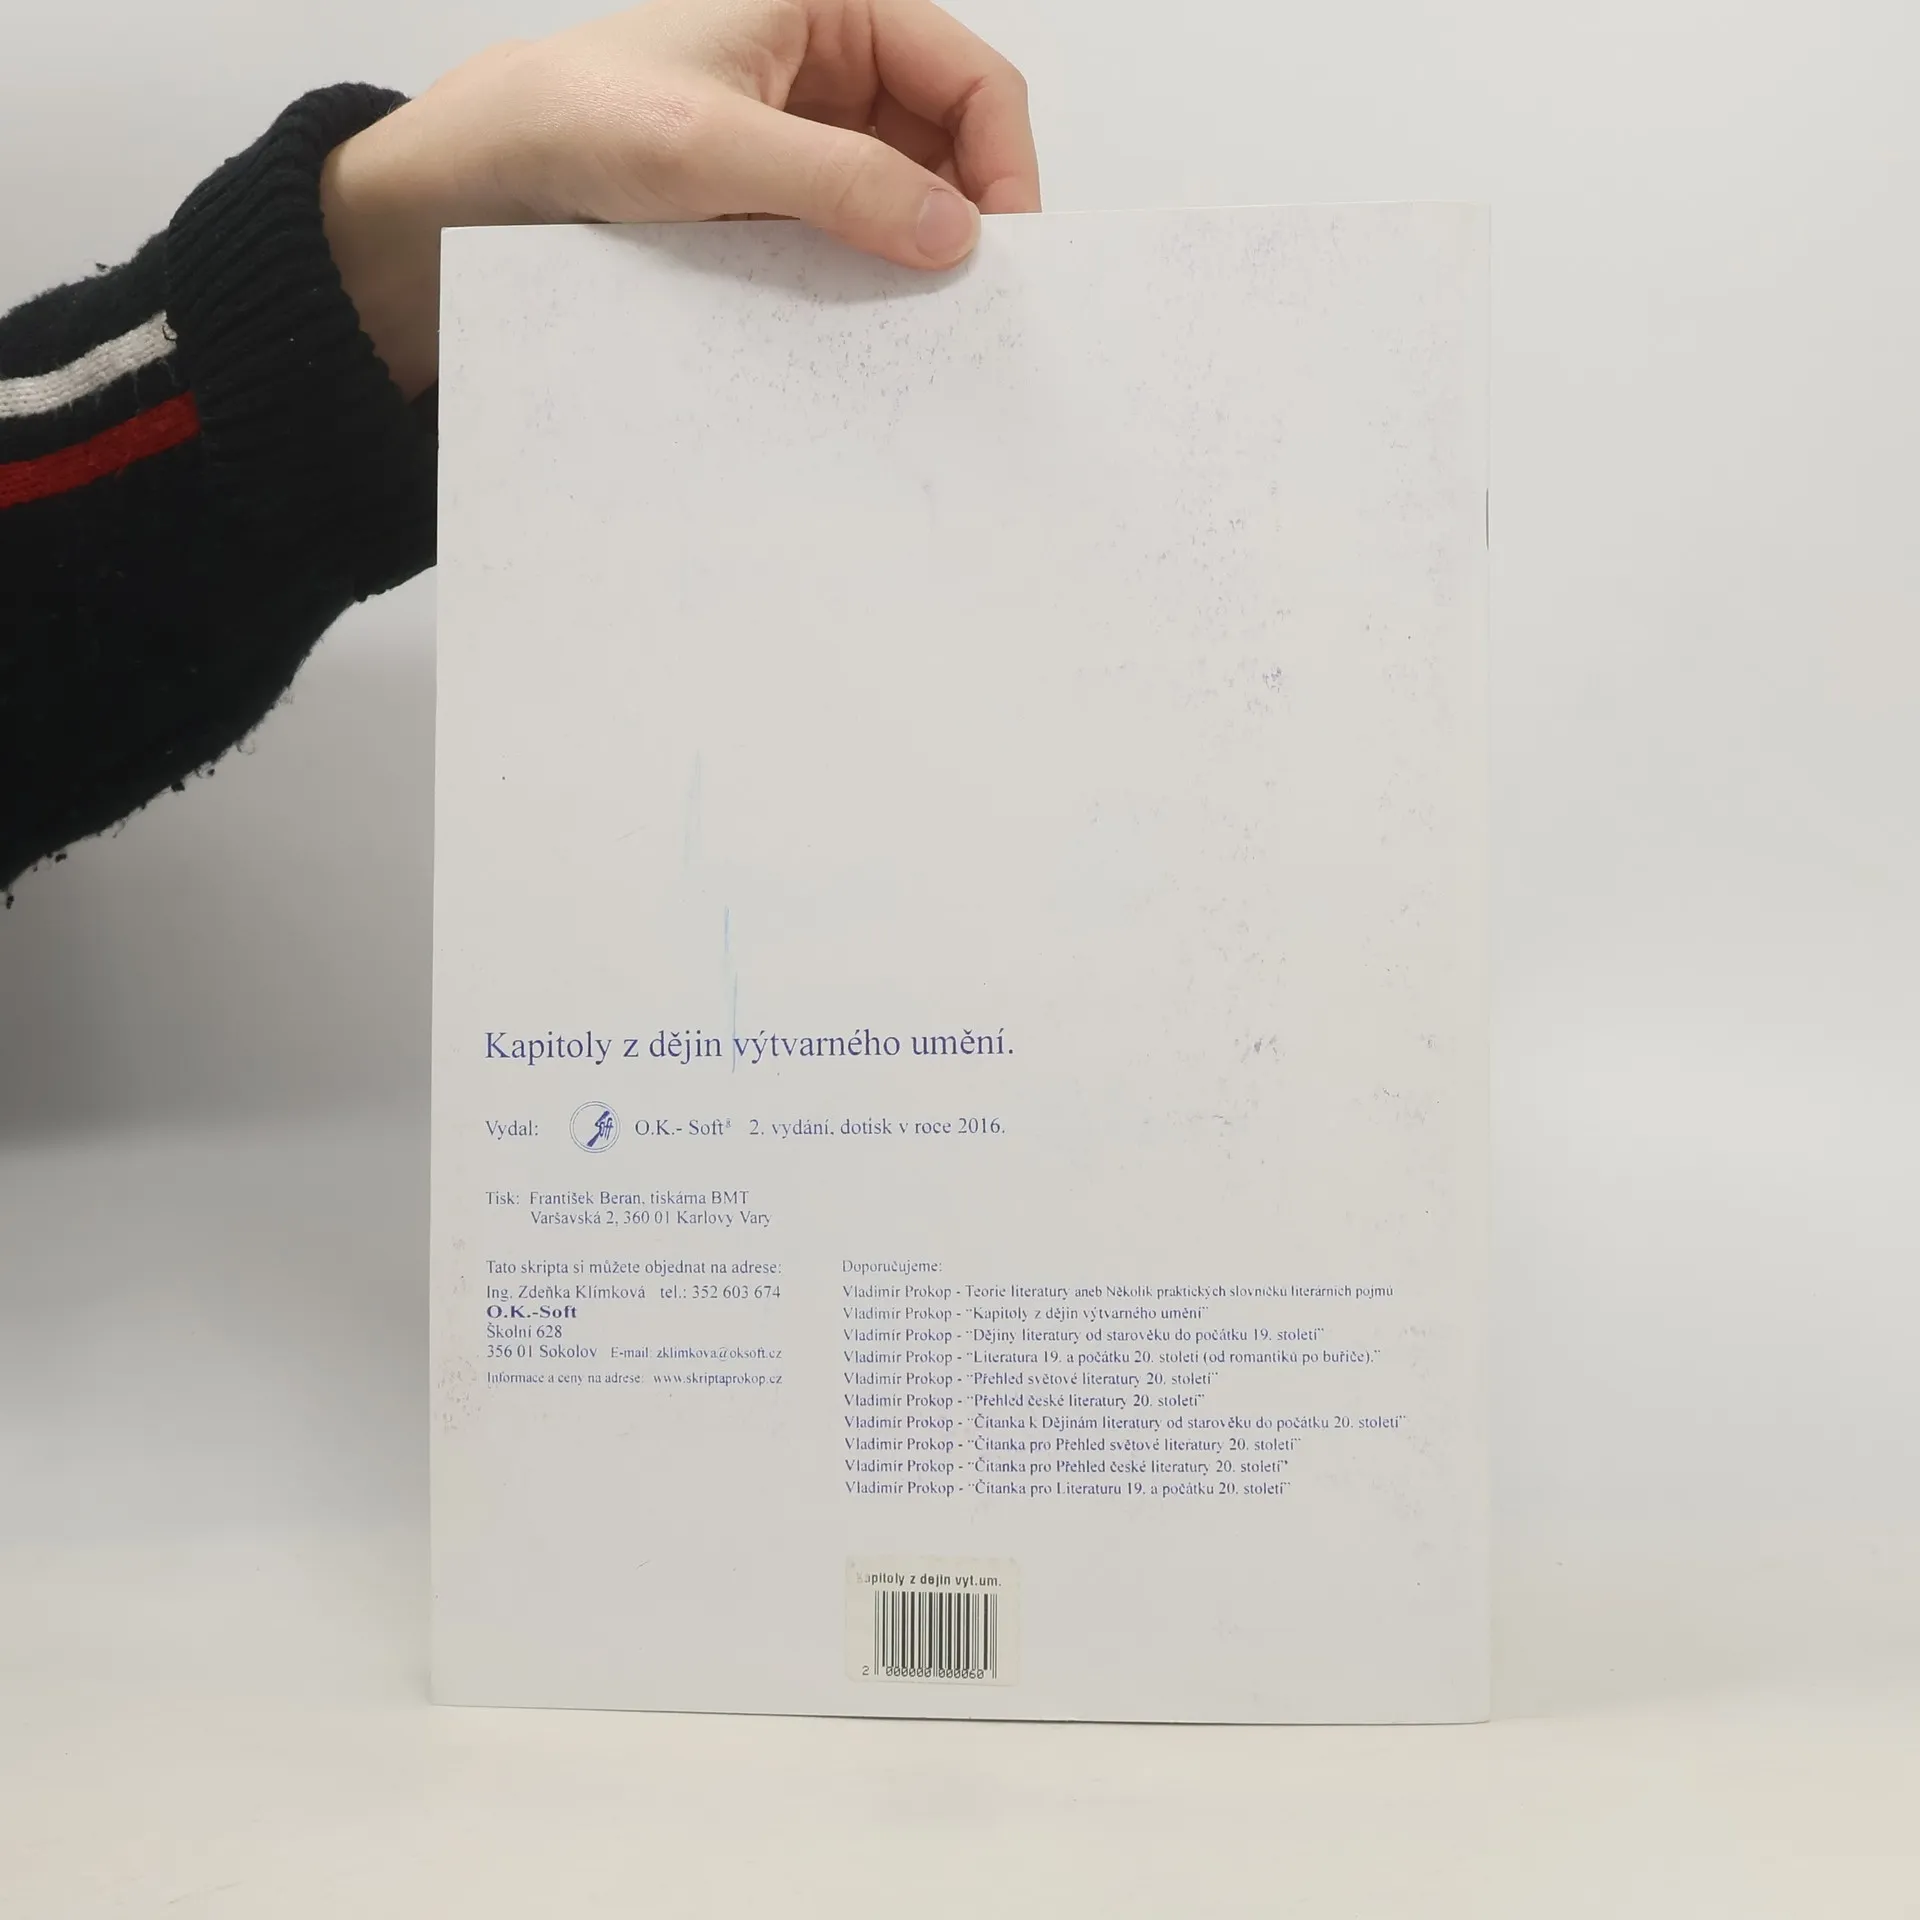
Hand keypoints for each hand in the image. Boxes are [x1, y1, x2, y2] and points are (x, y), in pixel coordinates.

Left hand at [320, 0, 1039, 397]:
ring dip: (918, 258)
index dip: (1003, 163)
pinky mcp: (784, 205)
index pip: (969, 78)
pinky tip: (868, 323)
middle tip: (971, 305)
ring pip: (910, 200)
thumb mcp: (712, 149)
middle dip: (967, 219)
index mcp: (831, 9)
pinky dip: (872, 281)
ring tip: (919, 322)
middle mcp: (833, 69)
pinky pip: (857, 241)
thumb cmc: (575, 122)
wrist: (484, 182)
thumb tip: (952, 232)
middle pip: (953, 144)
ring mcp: (810, 141)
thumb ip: (839, 183)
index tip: (1002, 252)